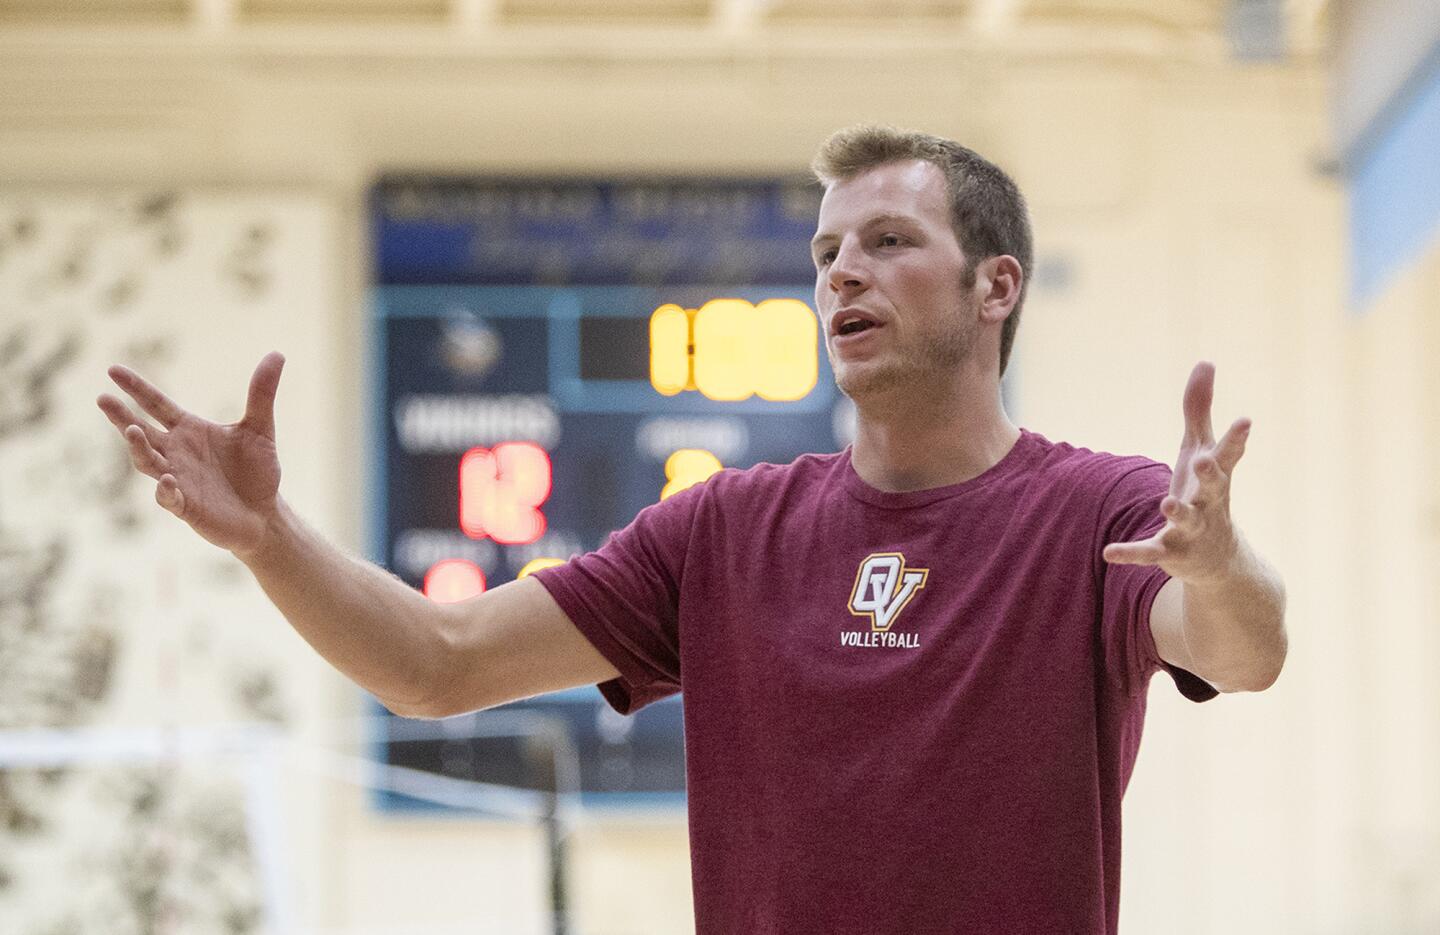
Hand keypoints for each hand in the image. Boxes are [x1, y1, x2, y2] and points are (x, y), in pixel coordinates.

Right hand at [97, 352, 285, 557]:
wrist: (265, 514)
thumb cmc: (257, 471)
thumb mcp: (261, 428)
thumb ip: (261, 394)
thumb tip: (277, 354)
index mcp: (188, 430)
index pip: (156, 404)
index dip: (136, 388)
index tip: (113, 370)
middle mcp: (176, 452)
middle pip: (141, 431)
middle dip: (121, 417)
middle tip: (103, 399)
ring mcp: (177, 479)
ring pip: (148, 462)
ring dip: (138, 448)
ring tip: (132, 430)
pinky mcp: (186, 506)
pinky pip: (168, 498)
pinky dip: (165, 490)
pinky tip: (168, 480)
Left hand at [1102, 361, 1249, 584]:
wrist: (1217, 559)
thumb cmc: (1206, 492)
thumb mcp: (1200, 448)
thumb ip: (1199, 408)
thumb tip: (1205, 361)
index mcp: (1215, 476)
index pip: (1228, 454)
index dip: (1236, 438)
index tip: (1245, 421)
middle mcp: (1209, 502)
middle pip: (1213, 486)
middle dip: (1210, 473)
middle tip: (1204, 459)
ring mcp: (1191, 528)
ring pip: (1186, 519)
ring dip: (1177, 511)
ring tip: (1166, 502)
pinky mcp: (1170, 551)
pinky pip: (1149, 552)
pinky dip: (1131, 553)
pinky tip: (1109, 552)